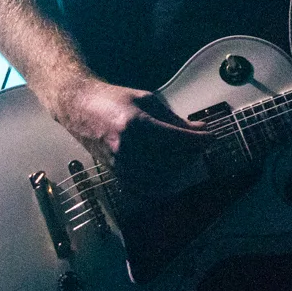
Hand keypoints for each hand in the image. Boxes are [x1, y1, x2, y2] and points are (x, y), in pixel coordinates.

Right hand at [51, 79, 209, 193]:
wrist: (80, 108)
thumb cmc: (112, 100)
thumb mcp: (147, 100)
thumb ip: (174, 118)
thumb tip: (198, 130)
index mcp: (136, 124)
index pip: (179, 139)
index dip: (201, 140)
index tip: (211, 137)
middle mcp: (127, 148)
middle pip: (174, 161)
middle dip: (193, 155)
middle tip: (200, 146)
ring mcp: (120, 164)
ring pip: (163, 179)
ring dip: (181, 171)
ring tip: (187, 158)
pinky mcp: (116, 174)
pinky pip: (145, 190)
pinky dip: (163, 187)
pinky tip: (172, 176)